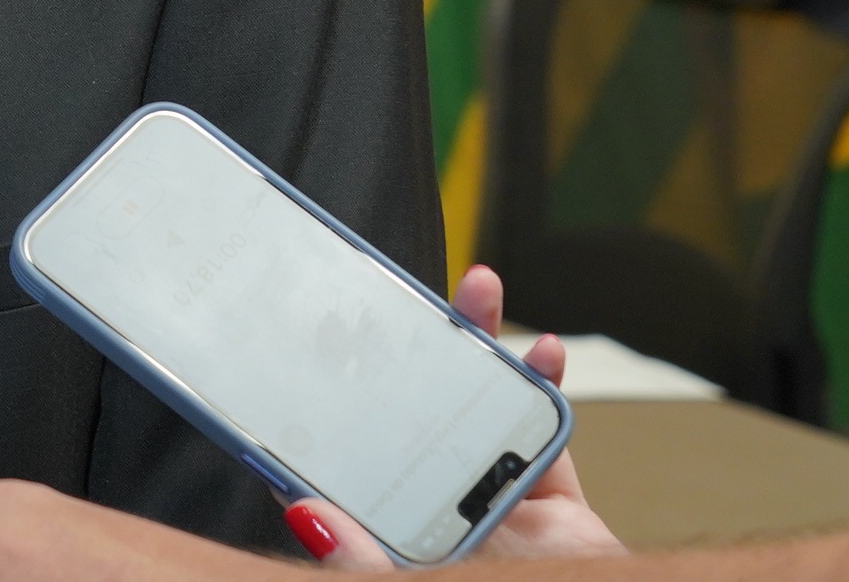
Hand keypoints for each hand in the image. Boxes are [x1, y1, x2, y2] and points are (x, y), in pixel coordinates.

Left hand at [286, 264, 623, 567]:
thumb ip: (362, 559)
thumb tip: (304, 512)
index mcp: (395, 526)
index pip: (347, 461)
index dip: (329, 410)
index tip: (313, 353)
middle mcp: (436, 502)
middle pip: (412, 411)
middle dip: (406, 353)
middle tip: (397, 298)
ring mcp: (489, 490)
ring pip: (477, 402)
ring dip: (480, 344)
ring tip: (477, 293)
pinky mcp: (545, 488)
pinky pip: (542, 425)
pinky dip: (544, 382)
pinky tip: (544, 351)